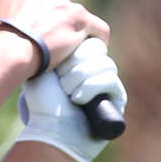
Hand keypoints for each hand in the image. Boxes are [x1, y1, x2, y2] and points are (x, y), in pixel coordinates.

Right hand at [0, 0, 110, 69]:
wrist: (7, 51)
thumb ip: (12, 14)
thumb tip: (15, 24)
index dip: (41, 10)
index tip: (37, 25)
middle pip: (59, 4)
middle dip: (55, 22)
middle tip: (46, 43)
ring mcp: (64, 4)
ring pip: (75, 17)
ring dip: (70, 32)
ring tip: (61, 52)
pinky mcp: (79, 19)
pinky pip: (98, 27)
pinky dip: (98, 38)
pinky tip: (96, 49)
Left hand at [17, 38, 127, 161]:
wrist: (49, 130)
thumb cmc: (42, 104)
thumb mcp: (42, 70)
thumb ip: (52, 50)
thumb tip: (60, 31)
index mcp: (79, 62)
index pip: (88, 41)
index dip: (73, 52)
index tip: (56, 66)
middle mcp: (95, 71)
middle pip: (96, 49)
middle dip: (75, 66)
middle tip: (61, 82)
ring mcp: (108, 84)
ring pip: (104, 63)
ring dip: (80, 79)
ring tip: (67, 93)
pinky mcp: (118, 98)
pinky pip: (110, 79)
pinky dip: (90, 88)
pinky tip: (77, 100)